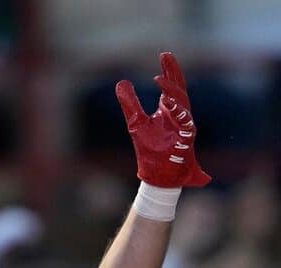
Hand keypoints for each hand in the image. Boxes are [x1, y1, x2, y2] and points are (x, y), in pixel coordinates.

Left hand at [115, 52, 210, 187]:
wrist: (157, 174)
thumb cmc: (150, 149)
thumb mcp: (135, 122)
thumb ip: (130, 103)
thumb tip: (121, 82)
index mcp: (169, 110)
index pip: (170, 86)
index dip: (169, 70)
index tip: (164, 54)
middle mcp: (179, 115)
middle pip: (179, 89)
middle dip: (173, 73)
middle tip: (166, 57)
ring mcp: (184, 127)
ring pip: (182, 105)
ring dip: (172, 92)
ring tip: (160, 80)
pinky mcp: (185, 140)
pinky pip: (185, 124)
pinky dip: (177, 114)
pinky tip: (167, 103)